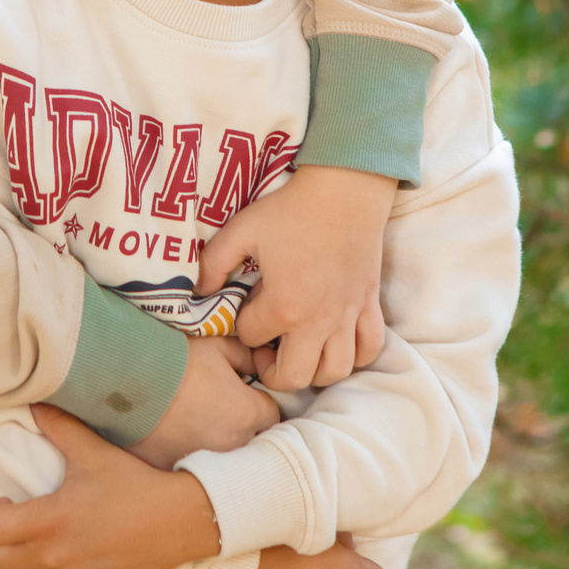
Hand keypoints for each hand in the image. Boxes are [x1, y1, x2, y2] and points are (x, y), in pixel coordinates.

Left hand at [0, 407, 220, 568]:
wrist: (179, 523)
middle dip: (2, 539)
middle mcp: (53, 559)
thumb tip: (35, 403)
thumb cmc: (134, 486)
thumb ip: (59, 427)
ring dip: (23, 562)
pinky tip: (65, 559)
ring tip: (44, 539)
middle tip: (22, 520)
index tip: (3, 503)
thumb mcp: (93, 453)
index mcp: (48, 521)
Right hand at [132, 335, 278, 469]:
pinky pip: (188, 465)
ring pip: (221, 456)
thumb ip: (245, 356)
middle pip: (249, 439)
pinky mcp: (175, 470)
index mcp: (248, 415)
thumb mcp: (218, 347)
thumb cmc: (177, 360)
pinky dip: (183, 452)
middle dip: (239, 425)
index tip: (239, 392)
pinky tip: (170, 435)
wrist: (128, 378)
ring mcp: (204, 462)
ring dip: (214, 442)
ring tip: (192, 422)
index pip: (271, 414)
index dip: (256, 400)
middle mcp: (233, 445)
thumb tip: (254, 365)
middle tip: (216, 406)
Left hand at [197, 165, 392, 391]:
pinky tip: (338, 342)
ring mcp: (346, 317)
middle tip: (266, 350)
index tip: (244, 309)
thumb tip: (198, 291)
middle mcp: (317, 321)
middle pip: (293, 378)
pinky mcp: (369, 305)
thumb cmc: (291, 209)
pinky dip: (356, 354)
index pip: (251, 338)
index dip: (241, 326)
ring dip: (313, 371)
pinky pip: (370, 348)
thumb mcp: (242, 230)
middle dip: (272, 372)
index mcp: (282, 305)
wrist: (345, 190)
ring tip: (300, 350)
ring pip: (334, 372)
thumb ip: (213, 263)